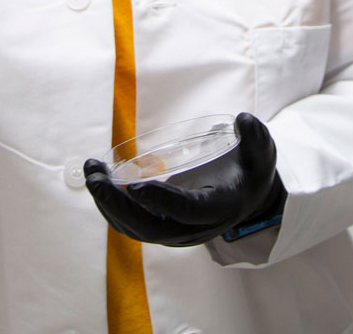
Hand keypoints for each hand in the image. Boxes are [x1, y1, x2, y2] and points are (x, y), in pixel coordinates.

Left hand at [84, 113, 286, 246]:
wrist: (246, 199)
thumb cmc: (250, 171)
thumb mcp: (261, 153)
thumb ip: (256, 136)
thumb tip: (243, 120)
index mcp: (218, 208)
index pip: (186, 210)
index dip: (161, 200)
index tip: (134, 185)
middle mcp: (194, 228)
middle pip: (150, 227)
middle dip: (118, 205)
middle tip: (96, 179)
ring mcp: (176, 233)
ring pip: (135, 228)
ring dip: (108, 204)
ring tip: (91, 173)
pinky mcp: (162, 228)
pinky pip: (131, 224)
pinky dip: (111, 205)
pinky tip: (99, 179)